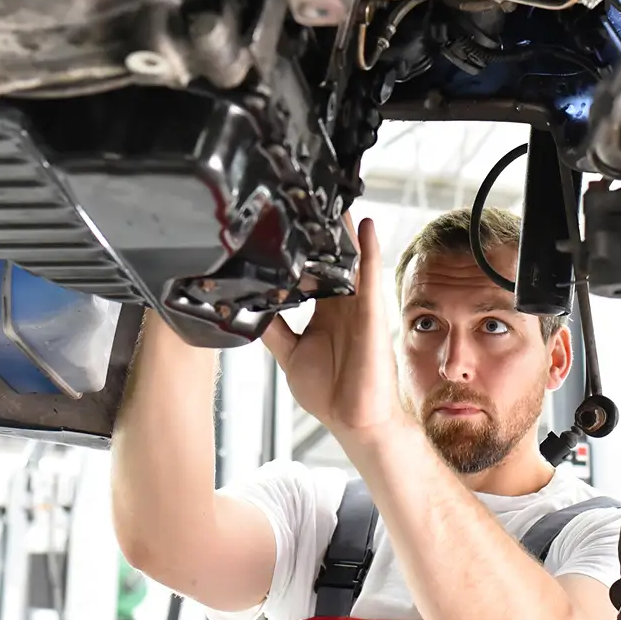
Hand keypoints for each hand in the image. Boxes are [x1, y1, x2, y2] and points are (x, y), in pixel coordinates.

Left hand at [262, 214, 403, 440]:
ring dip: (344, 232)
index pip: (310, 274)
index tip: (285, 227)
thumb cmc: (329, 393)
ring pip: (350, 261)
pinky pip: (370, 276)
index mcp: (322, 315)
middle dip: (322, 233)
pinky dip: (369, 250)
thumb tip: (250, 307)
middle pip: (331, 260)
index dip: (300, 252)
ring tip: (335, 200)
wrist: (354, 419)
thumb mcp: (289, 355)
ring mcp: (357, 308)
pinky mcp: (370, 314)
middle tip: (309, 201)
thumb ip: (274, 329)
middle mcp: (341, 307)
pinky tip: (365, 225)